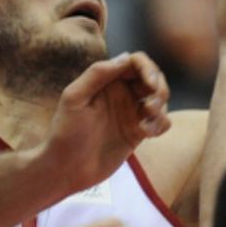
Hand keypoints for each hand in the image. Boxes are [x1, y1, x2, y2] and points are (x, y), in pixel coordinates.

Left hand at [40, 52, 169, 193]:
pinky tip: (147, 134)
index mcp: (107, 81)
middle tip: (149, 107)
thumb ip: (97, 74)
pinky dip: (161, 124)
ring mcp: (131, 113)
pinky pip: (161, 121)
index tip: (150, 85)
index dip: (148, 68)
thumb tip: (127, 57)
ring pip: (160, 99)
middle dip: (159, 88)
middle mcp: (122, 93)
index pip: (136, 62)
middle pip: (154, 78)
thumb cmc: (65, 132)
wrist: (66, 170)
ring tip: (145, 125)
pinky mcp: (138, 132)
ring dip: (161, 108)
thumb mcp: (75, 98)